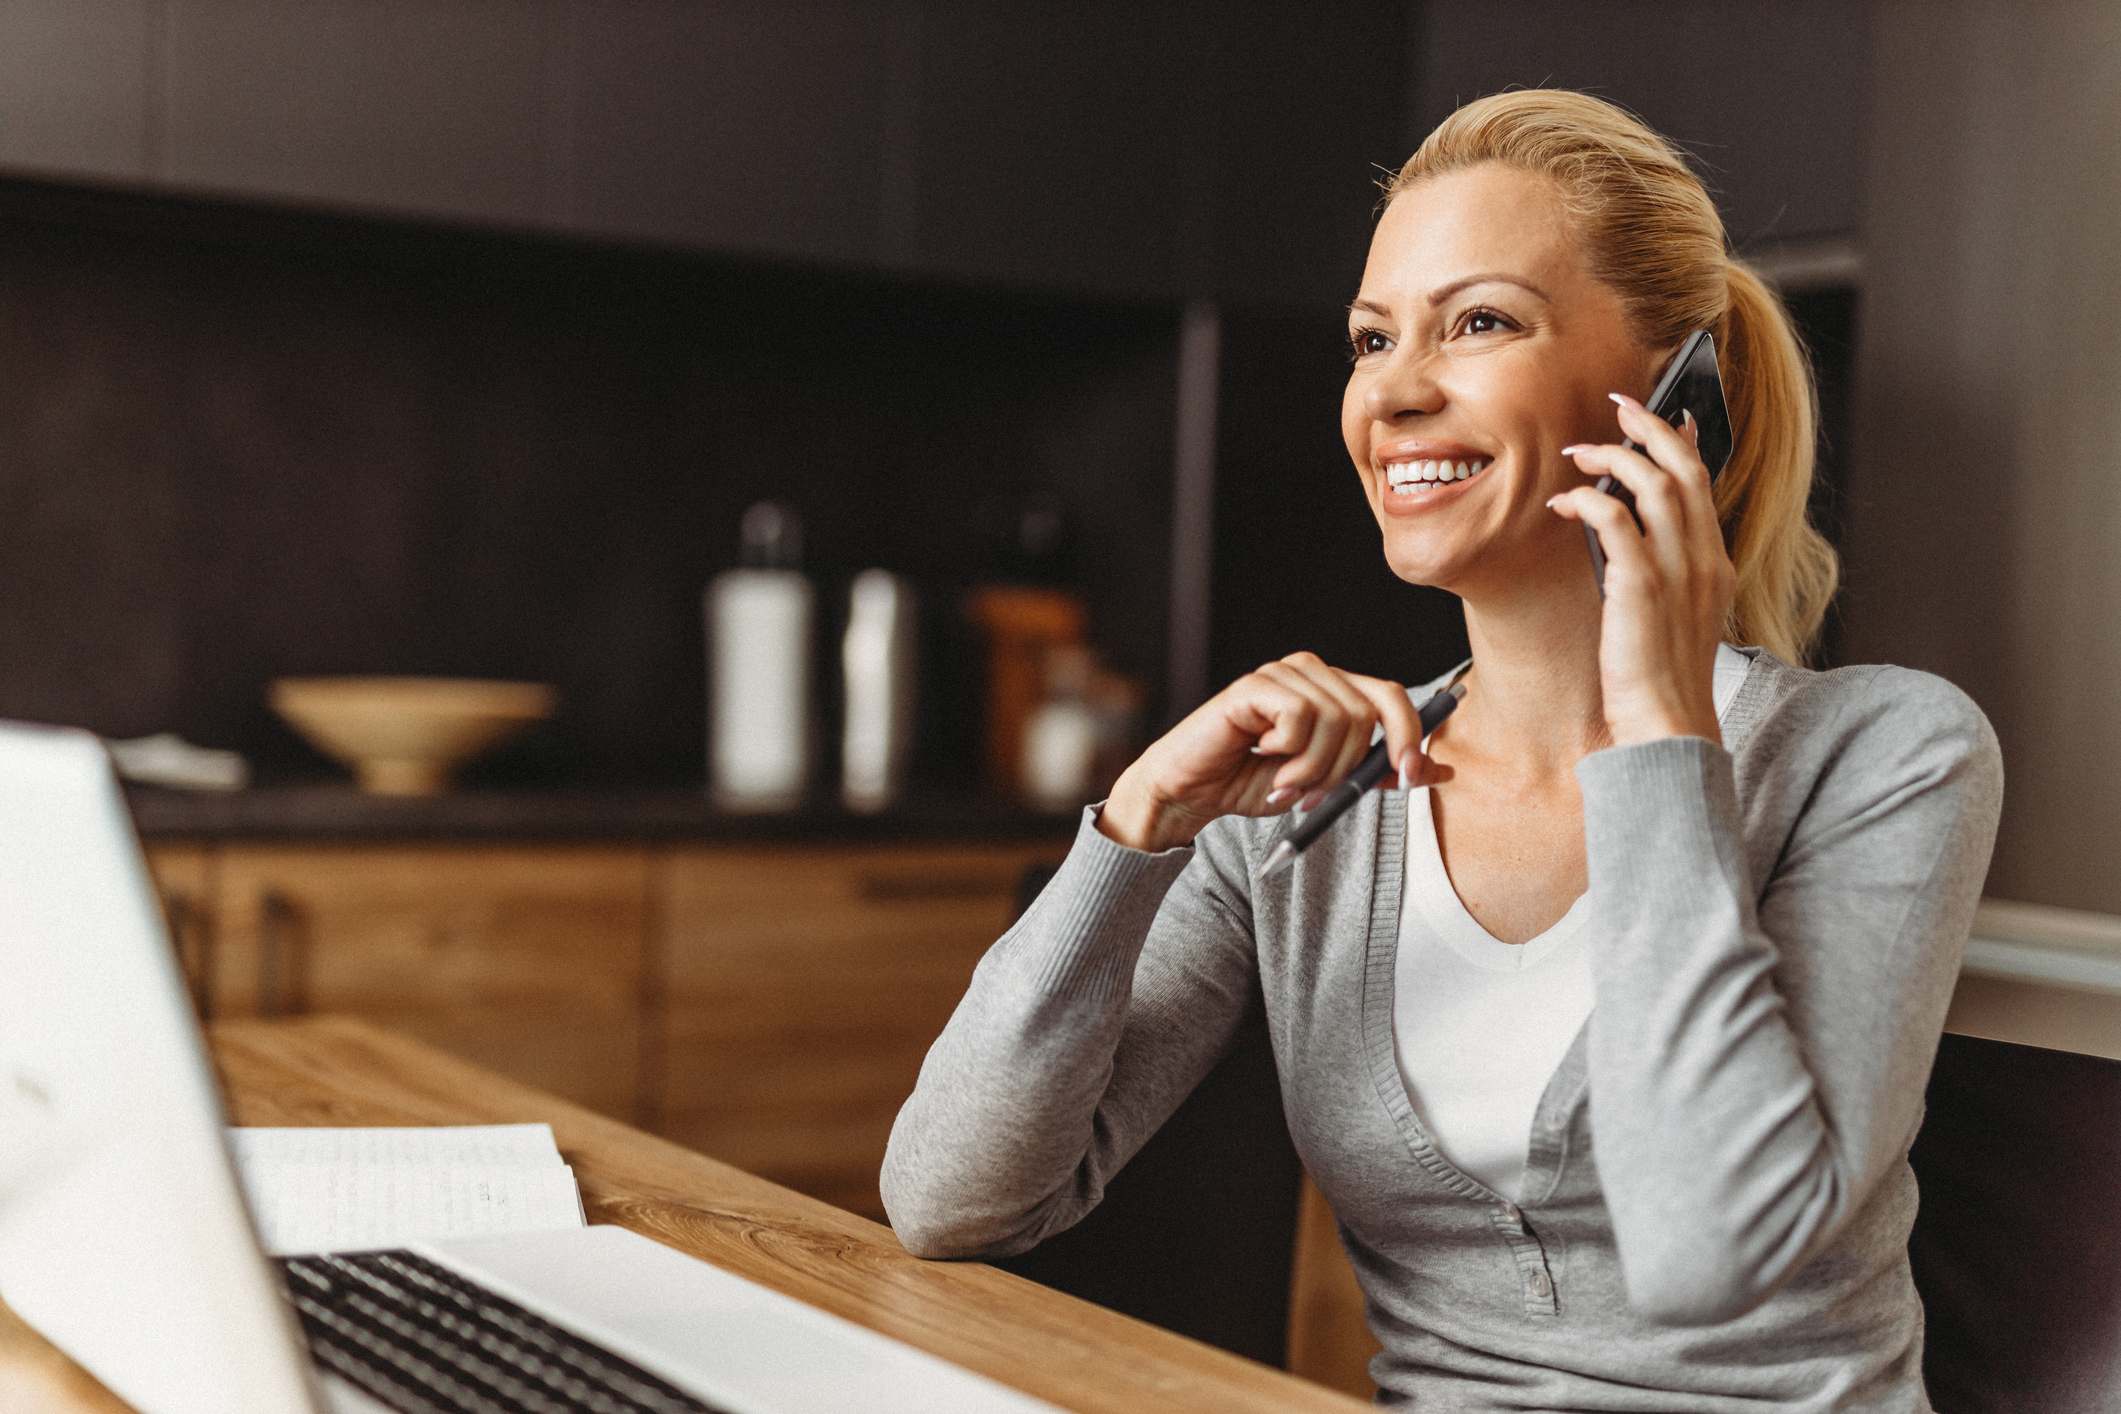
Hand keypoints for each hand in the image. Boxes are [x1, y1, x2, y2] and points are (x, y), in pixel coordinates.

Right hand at [1099, 651, 1453, 851]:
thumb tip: (1440, 770)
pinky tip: (1261, 756)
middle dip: (1348, 767)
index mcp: (1334, 690)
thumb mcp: (1327, 784)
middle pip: (1368, 713)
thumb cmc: (1253, 782)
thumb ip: (1377, 772)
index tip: (1411, 778)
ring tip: (1284, 783)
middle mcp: (1313, 673)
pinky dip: (1288, 751)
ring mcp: (1284, 673)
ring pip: (1337, 719)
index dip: (1410, 736)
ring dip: (1314, 767)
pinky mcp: (1255, 684)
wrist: (1192, 792)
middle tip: (1316, 795)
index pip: (1393, 697)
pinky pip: (1300, 716)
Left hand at [1546, 393, 1734, 747]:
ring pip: (1653, 483)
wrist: (1668, 723)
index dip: (1681, 443)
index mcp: (1714, 565)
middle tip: (1618, 407)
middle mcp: (1703, 559)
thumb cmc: (1660, 678)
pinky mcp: (1641, 585)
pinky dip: (1588, 500)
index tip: (1663, 416)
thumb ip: (1661, 573)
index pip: (1703, 484)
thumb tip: (1624, 537)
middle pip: (1683, 469)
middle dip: (1650, 428)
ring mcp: (1677, 570)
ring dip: (1612, 457)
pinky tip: (1564, 504)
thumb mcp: (1673, 616)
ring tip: (1578, 454)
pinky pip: (1615, 519)